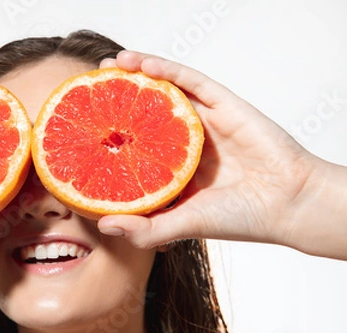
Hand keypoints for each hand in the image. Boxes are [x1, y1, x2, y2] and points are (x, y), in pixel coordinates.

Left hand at [97, 51, 341, 255]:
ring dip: (137, 74)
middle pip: (146, 111)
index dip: (112, 132)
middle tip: (92, 86)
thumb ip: (146, 229)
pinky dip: (167, 70)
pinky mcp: (223, 105)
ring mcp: (204, 120)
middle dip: (118, 97)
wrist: (288, 204)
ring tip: (110, 66)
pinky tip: (143, 64)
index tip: (85, 125)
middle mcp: (184, 141)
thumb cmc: (240, 218)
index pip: (136, 144)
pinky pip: (191, 82)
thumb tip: (104, 225)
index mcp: (173, 167)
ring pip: (166, 89)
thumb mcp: (183, 225)